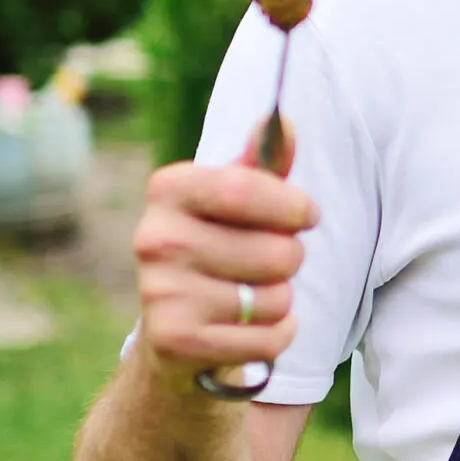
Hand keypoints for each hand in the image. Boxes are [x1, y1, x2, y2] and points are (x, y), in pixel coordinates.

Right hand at [130, 141, 317, 392]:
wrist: (180, 338)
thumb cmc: (223, 254)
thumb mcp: (241, 205)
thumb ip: (265, 165)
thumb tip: (283, 120)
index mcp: (169, 189)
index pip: (249, 187)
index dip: (295, 207)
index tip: (306, 217)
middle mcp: (153, 238)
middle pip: (277, 251)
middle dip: (290, 262)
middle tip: (263, 268)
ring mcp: (160, 292)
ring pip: (275, 298)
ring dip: (279, 302)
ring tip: (247, 300)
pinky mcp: (175, 341)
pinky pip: (268, 338)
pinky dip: (275, 337)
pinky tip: (246, 331)